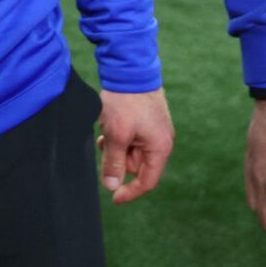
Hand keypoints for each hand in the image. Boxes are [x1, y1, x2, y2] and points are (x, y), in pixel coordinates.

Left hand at [98, 87, 173, 203]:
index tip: (114, 198)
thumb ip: (114, 163)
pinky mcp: (146, 119)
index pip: (147, 181)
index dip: (130, 192)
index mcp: (160, 148)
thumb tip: (112, 186)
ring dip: (116, 144)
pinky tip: (109, 122)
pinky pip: (131, 136)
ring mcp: (155, 129)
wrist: (130, 68)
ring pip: (130, 150)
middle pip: (136, 164)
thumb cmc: (126, 101)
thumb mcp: (117, 135)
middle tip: (104, 143)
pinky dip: (118, 134)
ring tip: (106, 128)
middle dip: (118, 158)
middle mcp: (161, 140)